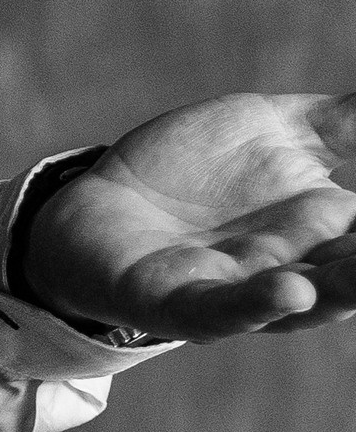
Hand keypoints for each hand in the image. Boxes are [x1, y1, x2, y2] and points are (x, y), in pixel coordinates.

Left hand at [23, 91, 355, 340]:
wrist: (99, 211)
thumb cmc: (195, 172)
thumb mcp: (272, 131)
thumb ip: (342, 121)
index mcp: (330, 227)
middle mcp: (302, 266)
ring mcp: (245, 289)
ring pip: (309, 300)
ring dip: (348, 289)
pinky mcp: (184, 303)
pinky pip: (225, 310)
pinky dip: (257, 303)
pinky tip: (289, 286)